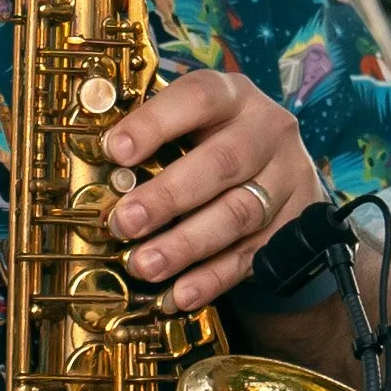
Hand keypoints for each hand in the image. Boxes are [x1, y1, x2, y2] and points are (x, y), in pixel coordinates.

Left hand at [101, 70, 322, 313]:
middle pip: (222, 163)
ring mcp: (287, 179)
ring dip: (185, 244)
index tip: (115, 150)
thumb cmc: (215, 139)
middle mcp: (268, 132)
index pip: (199, 98)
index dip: (155, 123)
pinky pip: (251, 256)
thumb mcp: (191, 122)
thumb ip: (153, 137)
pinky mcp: (293, 225)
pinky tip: (179, 294)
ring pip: (238, 214)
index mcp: (234, 96)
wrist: (281, 168)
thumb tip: (97, 166)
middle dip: (168, 196)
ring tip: (145, 264)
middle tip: (124, 222)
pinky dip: (212, 279)